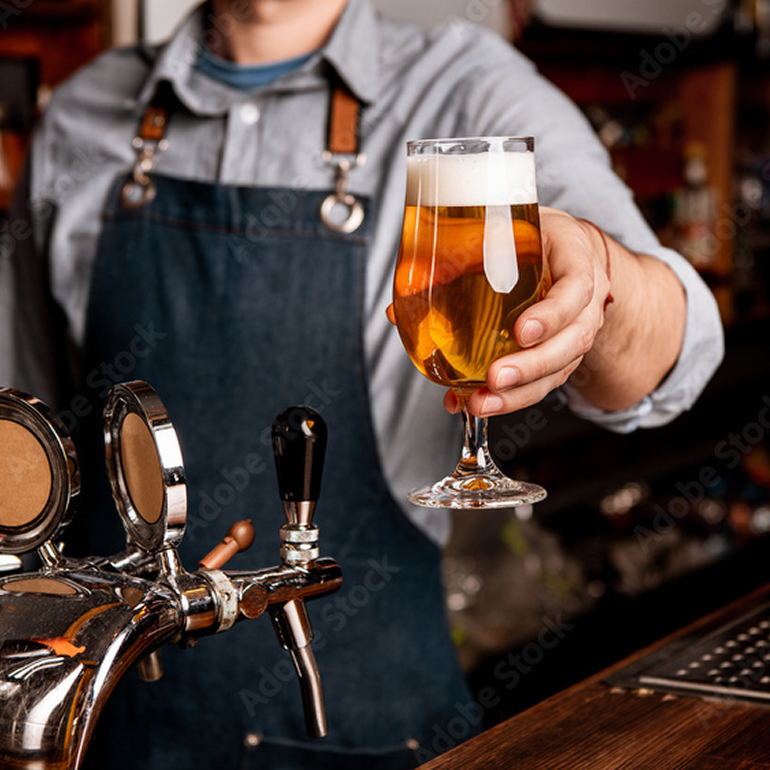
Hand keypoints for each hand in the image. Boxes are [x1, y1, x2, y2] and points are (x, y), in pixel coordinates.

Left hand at [444, 207, 612, 417]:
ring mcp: (576, 330)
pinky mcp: (560, 355)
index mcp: (574, 256)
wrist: (561, 249)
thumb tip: (398, 307)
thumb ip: (453, 259)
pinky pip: (542, 382)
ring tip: (482, 403)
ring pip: (561, 369)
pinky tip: (475, 404)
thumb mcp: (499, 229)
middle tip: (496, 377)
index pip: (577, 286)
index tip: (522, 331)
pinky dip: (510, 398)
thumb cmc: (528, 237)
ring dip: (520, 392)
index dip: (553, 313)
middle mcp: (585, 299)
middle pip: (574, 340)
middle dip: (534, 365)